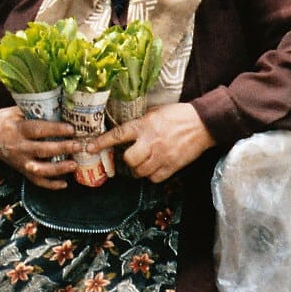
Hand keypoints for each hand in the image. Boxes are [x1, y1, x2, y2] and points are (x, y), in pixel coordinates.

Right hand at [0, 106, 78, 188]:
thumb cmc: (7, 120)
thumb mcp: (17, 110)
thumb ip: (35, 110)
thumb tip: (59, 106)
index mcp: (18, 129)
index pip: (38, 130)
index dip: (55, 130)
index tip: (71, 128)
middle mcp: (19, 147)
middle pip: (42, 150)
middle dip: (62, 148)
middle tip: (78, 145)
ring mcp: (20, 161)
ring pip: (40, 169)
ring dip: (58, 169)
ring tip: (74, 165)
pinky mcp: (22, 171)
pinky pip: (37, 181)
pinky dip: (51, 185)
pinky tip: (64, 183)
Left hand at [87, 102, 215, 183]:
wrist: (202, 123)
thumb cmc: (176, 115)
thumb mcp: (154, 113)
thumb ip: (139, 123)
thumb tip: (124, 131)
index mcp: (144, 126)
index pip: (118, 135)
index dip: (102, 142)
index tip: (89, 147)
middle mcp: (151, 142)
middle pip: (129, 160)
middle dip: (127, 160)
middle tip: (131, 156)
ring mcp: (162, 156)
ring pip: (141, 172)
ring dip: (139, 169)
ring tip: (145, 161)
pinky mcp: (172, 166)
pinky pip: (154, 178)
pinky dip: (152, 175)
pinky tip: (155, 166)